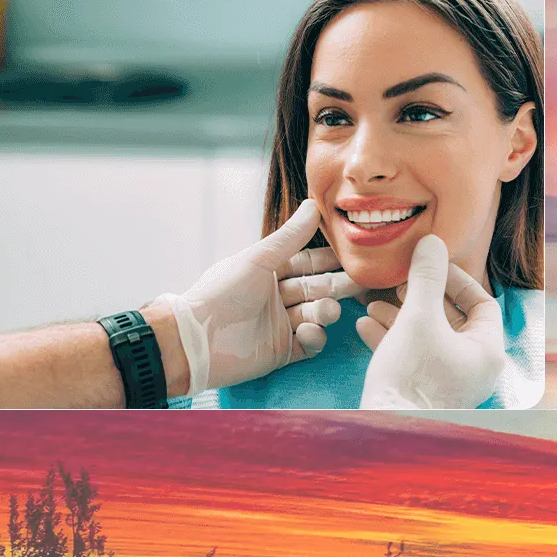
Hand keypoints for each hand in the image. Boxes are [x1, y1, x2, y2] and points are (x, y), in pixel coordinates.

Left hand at [155, 200, 364, 394]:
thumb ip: (290, 236)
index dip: (329, 259)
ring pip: (316, 315)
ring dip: (325, 311)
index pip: (307, 263)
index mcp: (268, 273)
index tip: (353, 254)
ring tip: (326, 311)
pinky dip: (314, 337)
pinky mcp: (281, 352)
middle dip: (337, 286)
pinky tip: (309, 331)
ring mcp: (280, 325)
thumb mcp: (259, 259)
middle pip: (316, 288)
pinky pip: (309, 343)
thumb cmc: (221, 293)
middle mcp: (276, 298)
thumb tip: (314, 204)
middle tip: (361, 282)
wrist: (195, 340)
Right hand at [357, 235, 503, 409]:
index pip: (483, 303)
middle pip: (452, 320)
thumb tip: (432, 242)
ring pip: (428, 338)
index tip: (430, 267)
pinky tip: (365, 326)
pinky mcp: (424, 394)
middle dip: (421, 298)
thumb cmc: (410, 377)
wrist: (383, 432)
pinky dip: (393, 340)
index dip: (456, 280)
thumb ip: (426, 277)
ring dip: (401, 316)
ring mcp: (449, 383)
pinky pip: (413, 358)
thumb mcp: (417, 317)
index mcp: (487, 351)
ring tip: (374, 303)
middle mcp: (474, 369)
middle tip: (399, 284)